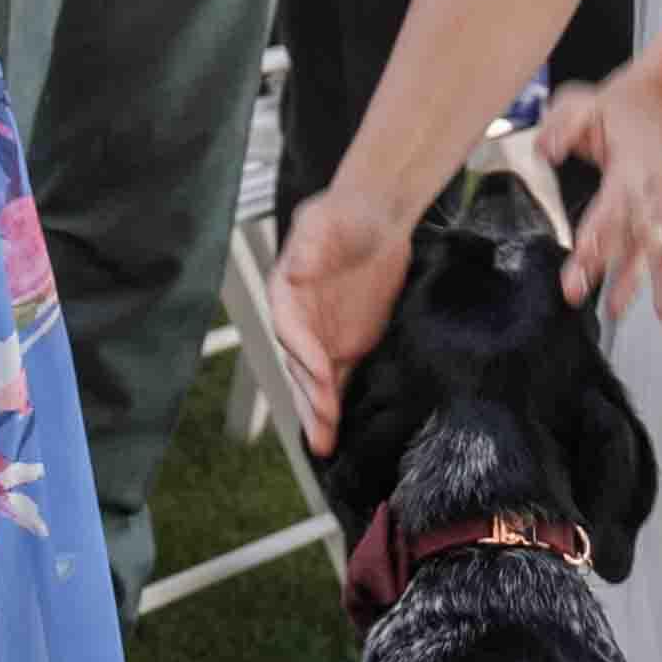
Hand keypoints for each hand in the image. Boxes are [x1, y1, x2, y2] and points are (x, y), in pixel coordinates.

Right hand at [270, 187, 411, 455]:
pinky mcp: (348, 346)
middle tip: (322, 425)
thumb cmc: (343, 214)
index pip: (291, 330)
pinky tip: (338, 432)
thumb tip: (295, 271)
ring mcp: (323, 337)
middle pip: (299, 366)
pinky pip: (340, 380)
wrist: (376, 218)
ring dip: (319, 414)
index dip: (304, 353)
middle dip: (309, 397)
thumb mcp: (323, 220)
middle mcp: (301, 322)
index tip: (321, 373)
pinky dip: (338, 406)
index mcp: (286, 294)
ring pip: (316, 383)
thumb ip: (311, 245)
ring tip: (324, 446)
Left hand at [538, 63, 661, 328]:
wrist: (654, 107)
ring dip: (631, 280)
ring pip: (647, 250)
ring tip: (615, 310)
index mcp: (631, 164)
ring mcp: (658, 207)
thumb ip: (563, 124)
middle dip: (606, 264)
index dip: (601, 229)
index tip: (583, 254)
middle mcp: (649, 191)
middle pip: (627, 233)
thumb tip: (546, 150)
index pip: (614, 201)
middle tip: (577, 290)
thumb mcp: (581, 103)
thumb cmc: (611, 109)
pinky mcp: (660, 218)